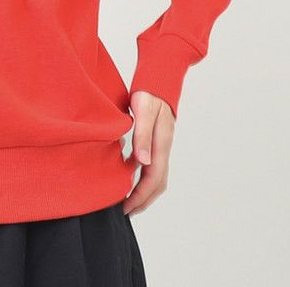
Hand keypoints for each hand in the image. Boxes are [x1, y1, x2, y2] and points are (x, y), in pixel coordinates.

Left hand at [122, 90, 174, 216]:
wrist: (158, 79)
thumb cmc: (149, 93)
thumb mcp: (143, 111)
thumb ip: (143, 135)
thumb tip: (143, 162)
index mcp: (161, 143)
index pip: (153, 178)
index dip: (140, 195)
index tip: (126, 206)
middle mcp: (163, 147)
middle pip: (157, 182)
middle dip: (143, 199)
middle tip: (126, 210)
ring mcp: (161, 144)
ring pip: (156, 175)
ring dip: (144, 189)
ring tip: (127, 198)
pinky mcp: (157, 140)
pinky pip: (152, 164)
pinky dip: (142, 175)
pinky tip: (129, 173)